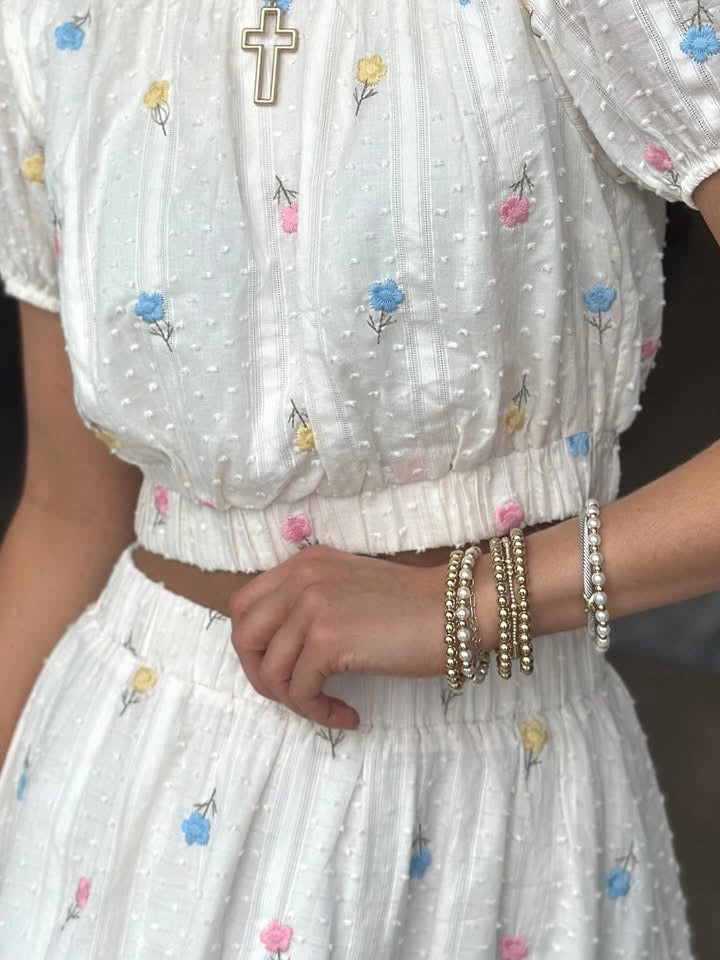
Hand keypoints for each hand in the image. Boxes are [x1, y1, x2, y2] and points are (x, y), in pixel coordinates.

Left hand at [228, 545, 447, 729]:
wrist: (457, 608)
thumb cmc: (415, 606)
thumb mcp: (349, 588)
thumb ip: (312, 603)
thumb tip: (282, 648)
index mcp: (303, 565)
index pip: (244, 605)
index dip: (253, 645)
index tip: (281, 668)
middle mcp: (300, 579)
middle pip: (244, 636)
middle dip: (261, 675)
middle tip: (294, 695)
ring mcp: (311, 607)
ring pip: (270, 671)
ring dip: (295, 701)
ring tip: (328, 707)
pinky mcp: (327, 640)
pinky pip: (300, 691)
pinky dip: (319, 712)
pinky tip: (347, 714)